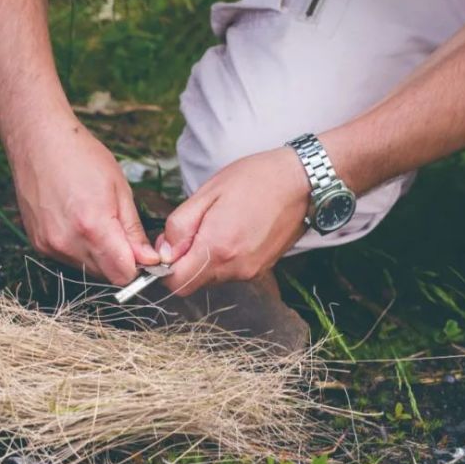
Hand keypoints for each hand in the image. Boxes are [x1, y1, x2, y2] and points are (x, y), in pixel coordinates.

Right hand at [8, 120, 158, 285]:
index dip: (138, 267)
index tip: (143, 253)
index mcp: (93, 227)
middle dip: (119, 261)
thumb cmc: (81, 157)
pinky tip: (78, 222)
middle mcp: (67, 242)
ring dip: (99, 256)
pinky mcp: (38, 244)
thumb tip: (149, 260)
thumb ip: (133, 231)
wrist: (39, 141)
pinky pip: (69, 259)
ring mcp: (50, 246)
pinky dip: (80, 249)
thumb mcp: (120, 189)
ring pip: (88, 270)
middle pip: (106, 276)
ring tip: (96, 221)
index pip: (123, 275)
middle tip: (119, 230)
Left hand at [158, 147, 309, 295]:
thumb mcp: (207, 193)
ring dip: (205, 258)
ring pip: (212, 277)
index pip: (176, 283)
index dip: (165, 268)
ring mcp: (250, 271)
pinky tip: (233, 230)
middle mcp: (234, 268)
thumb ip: (180, 226)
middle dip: (185, 262)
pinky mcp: (261, 268)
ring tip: (217, 225)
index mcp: (217, 248)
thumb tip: (164, 253)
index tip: (169, 246)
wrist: (301, 182)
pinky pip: (231, 271)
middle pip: (193, 282)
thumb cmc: (255, 179)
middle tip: (193, 229)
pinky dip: (224, 257)